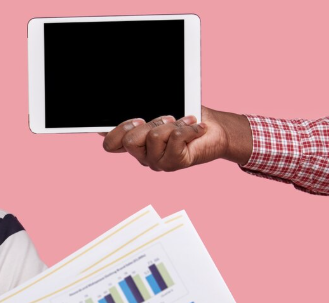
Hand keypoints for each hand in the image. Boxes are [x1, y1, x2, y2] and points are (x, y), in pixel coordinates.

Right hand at [99, 107, 252, 170]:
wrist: (217, 130)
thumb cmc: (188, 119)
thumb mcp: (161, 113)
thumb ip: (141, 114)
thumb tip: (119, 115)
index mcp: (136, 143)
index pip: (111, 144)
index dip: (116, 131)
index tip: (137, 119)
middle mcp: (143, 156)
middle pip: (129, 140)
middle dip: (150, 123)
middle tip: (167, 119)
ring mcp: (157, 162)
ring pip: (153, 137)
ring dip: (172, 124)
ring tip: (184, 123)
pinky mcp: (174, 163)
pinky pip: (174, 139)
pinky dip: (188, 128)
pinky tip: (195, 128)